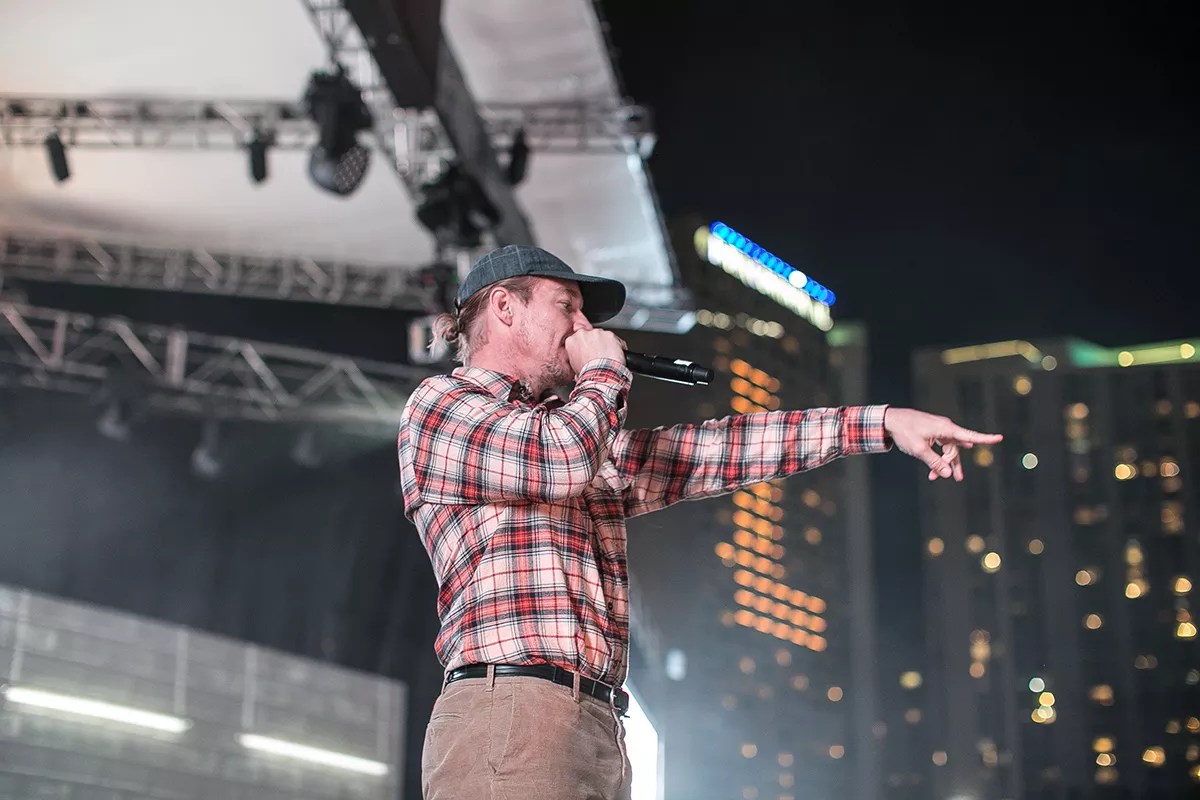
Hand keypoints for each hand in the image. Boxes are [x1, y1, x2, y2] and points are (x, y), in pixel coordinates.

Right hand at [565, 328, 625, 373]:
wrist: (600, 374)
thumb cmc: (588, 373)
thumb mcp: (575, 367)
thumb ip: (577, 358)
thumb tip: (581, 362)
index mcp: (571, 341)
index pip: (577, 339)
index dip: (584, 345)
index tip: (588, 350)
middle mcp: (582, 334)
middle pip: (590, 335)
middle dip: (595, 342)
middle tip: (599, 354)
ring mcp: (597, 333)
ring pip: (602, 335)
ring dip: (605, 343)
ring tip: (608, 356)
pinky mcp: (610, 334)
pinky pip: (615, 339)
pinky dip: (617, 346)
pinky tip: (616, 355)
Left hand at [883, 407, 1002, 481]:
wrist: (890, 420)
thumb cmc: (905, 432)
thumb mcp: (919, 450)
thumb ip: (934, 462)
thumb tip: (948, 474)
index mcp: (945, 428)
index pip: (969, 435)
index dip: (985, 438)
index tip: (1000, 438)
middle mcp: (945, 428)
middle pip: (955, 449)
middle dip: (952, 464)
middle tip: (955, 478)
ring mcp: (938, 429)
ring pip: (947, 450)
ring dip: (943, 463)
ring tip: (936, 477)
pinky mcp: (932, 432)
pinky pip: (940, 447)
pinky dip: (936, 457)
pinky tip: (936, 466)